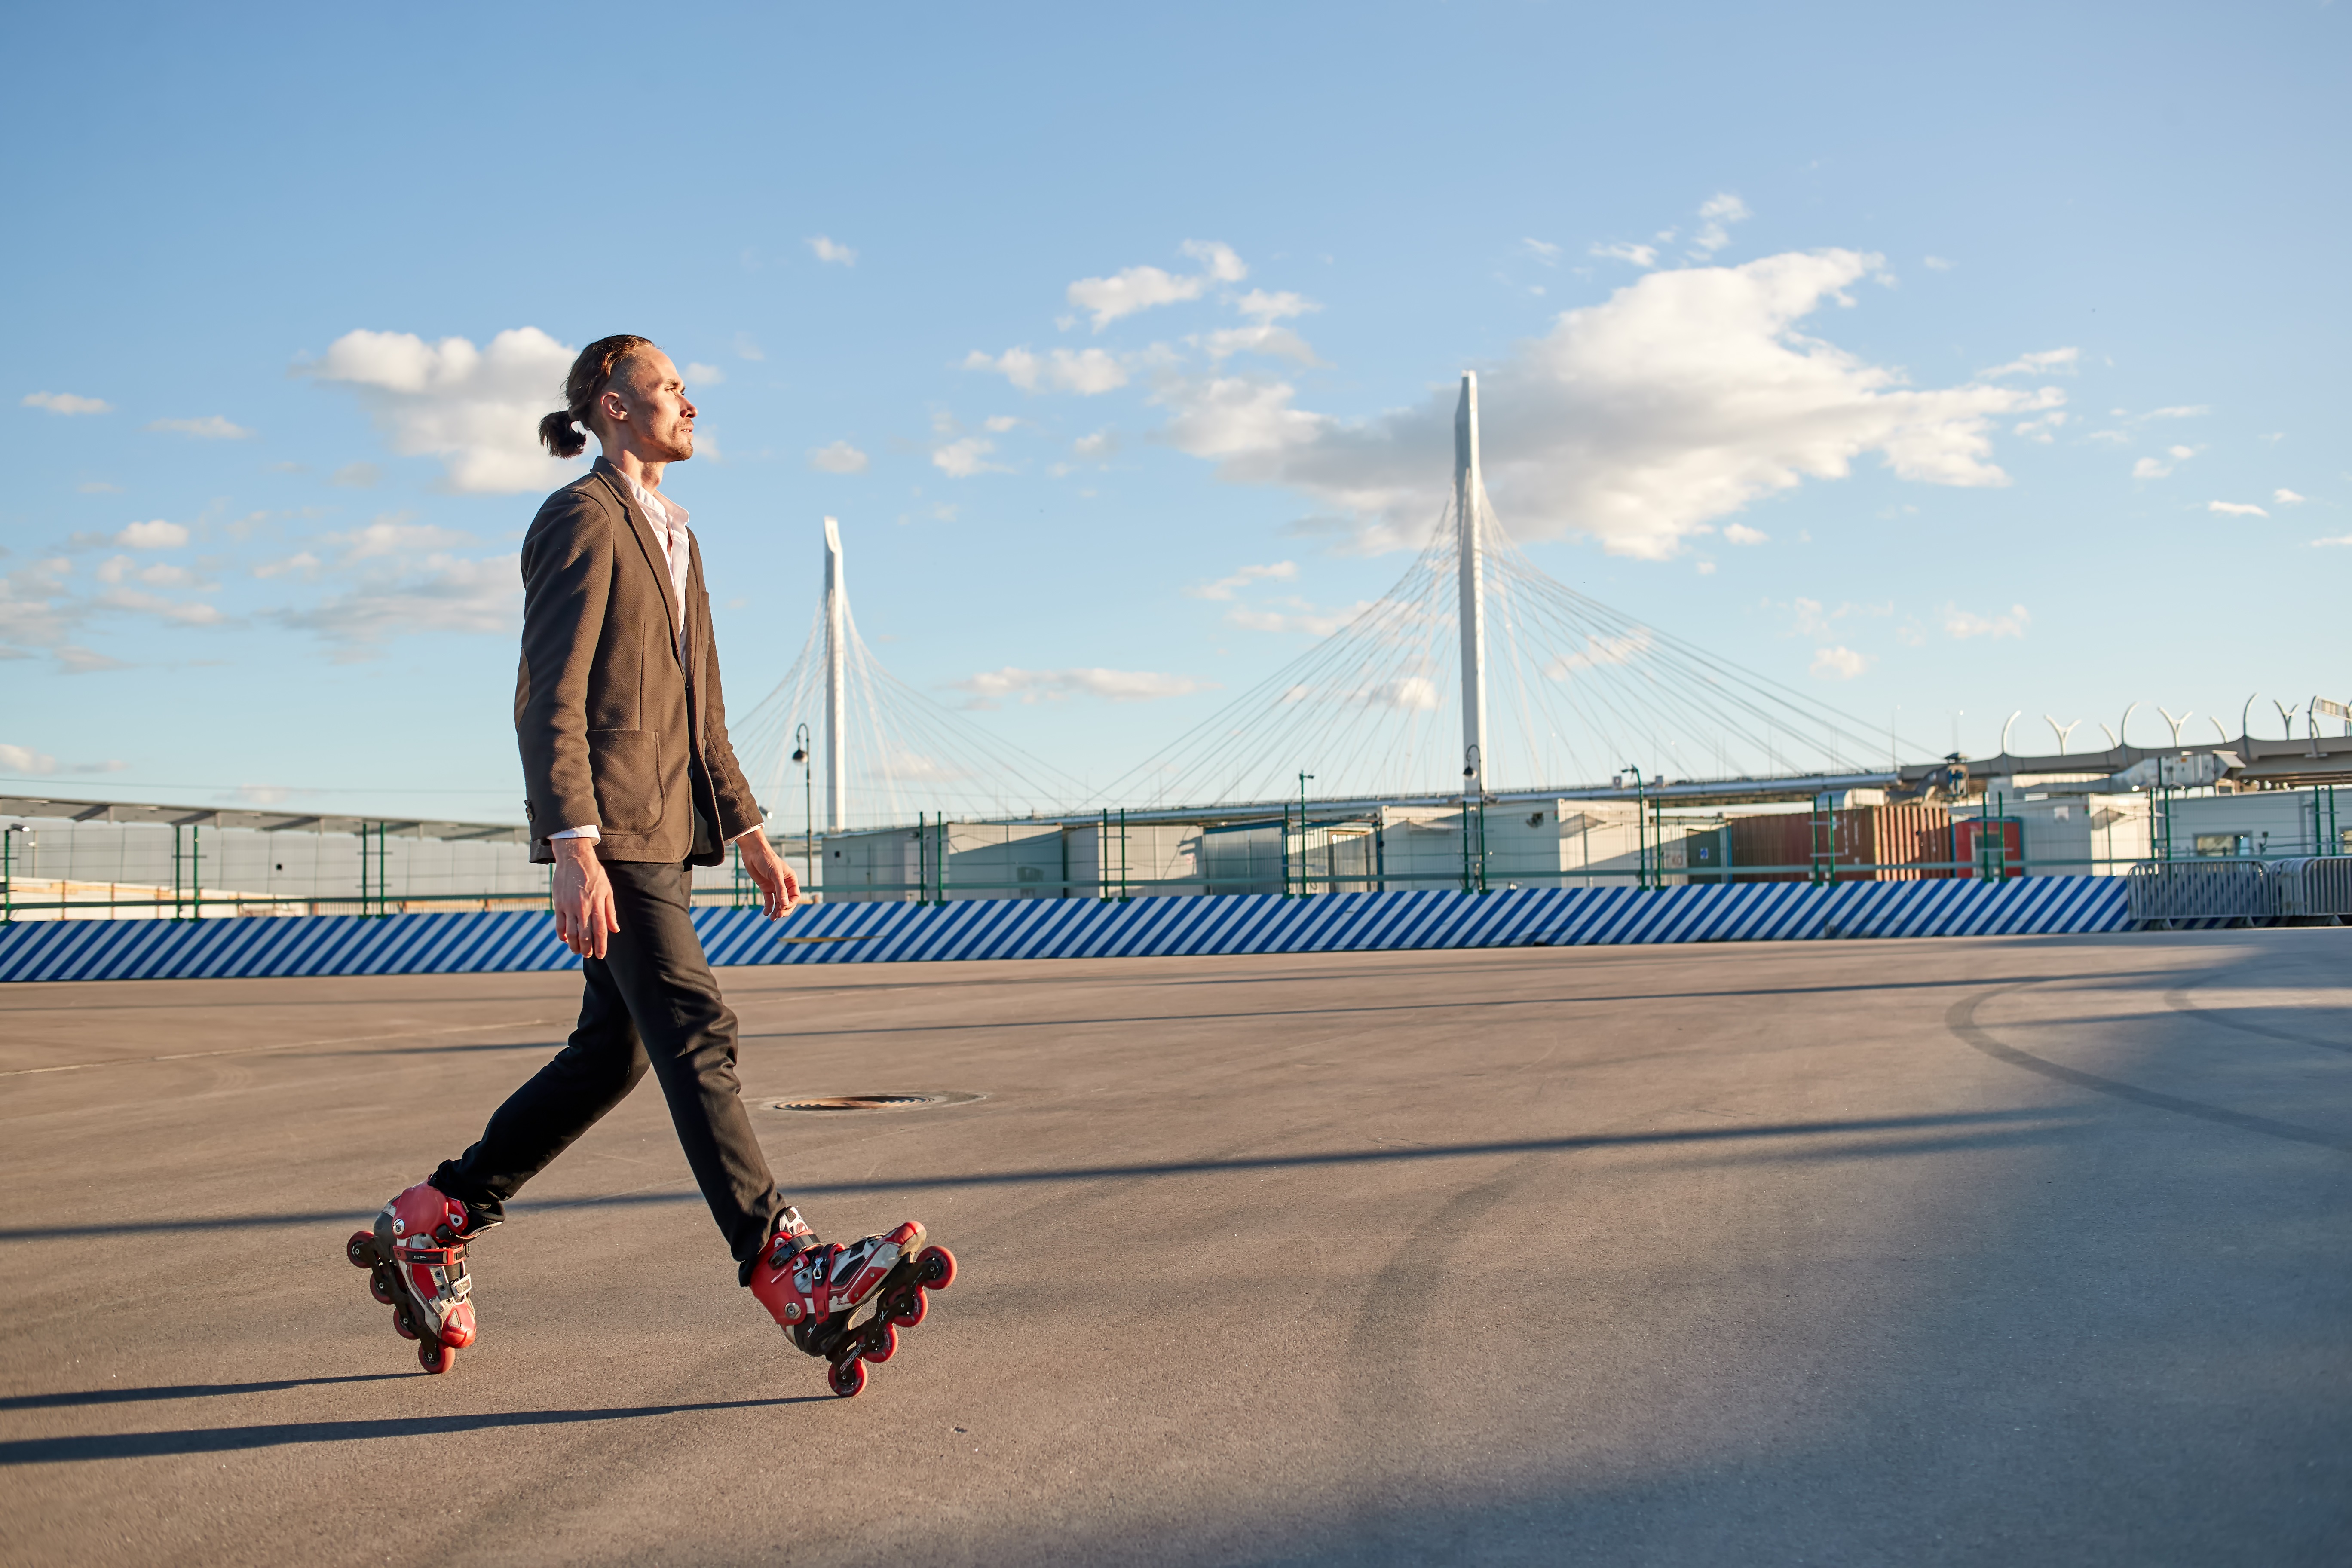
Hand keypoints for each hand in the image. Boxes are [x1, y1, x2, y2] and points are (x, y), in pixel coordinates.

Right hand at [552, 837, 619, 957]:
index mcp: (597, 905)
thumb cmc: (594, 874)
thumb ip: (610, 911)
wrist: (574, 859)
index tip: (601, 955)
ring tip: (576, 951)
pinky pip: (559, 924)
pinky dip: (562, 935)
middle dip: (587, 949)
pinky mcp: (558, 904)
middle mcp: (583, 908)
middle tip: (588, 955)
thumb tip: (615, 929)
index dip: (601, 945)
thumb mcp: (607, 890)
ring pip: (571, 933)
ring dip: (574, 945)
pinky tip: (565, 940)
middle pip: (585, 935)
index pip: (600, 931)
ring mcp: (569, 907)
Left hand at [736, 831, 801, 918]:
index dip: (790, 904)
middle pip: (787, 902)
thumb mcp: (776, 874)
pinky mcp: (765, 888)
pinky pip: (768, 900)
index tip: (782, 908)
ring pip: (778, 903)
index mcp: (791, 880)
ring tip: (771, 918)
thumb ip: (781, 890)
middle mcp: (784, 884)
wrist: (753, 852)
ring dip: (776, 911)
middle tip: (777, 916)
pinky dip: (768, 907)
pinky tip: (765, 913)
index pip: (795, 896)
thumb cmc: (767, 860)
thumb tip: (785, 904)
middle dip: (783, 910)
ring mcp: (775, 887)